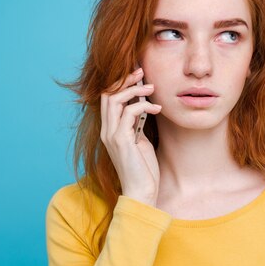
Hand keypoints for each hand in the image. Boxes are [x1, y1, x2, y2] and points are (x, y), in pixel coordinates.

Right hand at [100, 68, 162, 205]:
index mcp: (110, 130)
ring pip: (115, 99)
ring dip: (134, 90)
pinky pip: (129, 113)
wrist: (142, 192)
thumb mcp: (140, 141)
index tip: (138, 75)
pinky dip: (144, 106)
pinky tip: (158, 109)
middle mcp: (106, 131)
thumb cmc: (144, 169)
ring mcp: (111, 135)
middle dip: (124, 80)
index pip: (107, 98)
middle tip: (142, 72)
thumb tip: (143, 107)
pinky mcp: (121, 141)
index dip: (120, 83)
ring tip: (152, 88)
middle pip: (107, 94)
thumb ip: (136, 125)